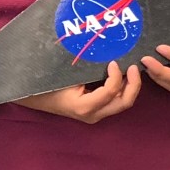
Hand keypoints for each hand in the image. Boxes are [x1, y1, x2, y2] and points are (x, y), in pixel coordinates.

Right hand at [15, 61, 142, 122]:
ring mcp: (96, 115)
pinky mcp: (97, 112)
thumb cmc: (49, 83)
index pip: (110, 92)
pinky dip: (123, 88)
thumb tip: (110, 53)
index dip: (116, 75)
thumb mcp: (67, 74)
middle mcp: (92, 115)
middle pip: (124, 103)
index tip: (114, 61)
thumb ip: (89, 68)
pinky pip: (116, 101)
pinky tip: (123, 75)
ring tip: (131, 69)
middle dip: (134, 84)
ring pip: (122, 103)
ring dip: (130, 86)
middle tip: (134, 67)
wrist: (36, 98)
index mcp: (84, 107)